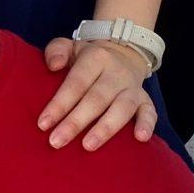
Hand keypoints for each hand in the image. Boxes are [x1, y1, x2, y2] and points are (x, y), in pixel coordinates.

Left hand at [37, 37, 154, 150]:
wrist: (123, 53)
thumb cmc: (87, 57)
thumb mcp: (69, 46)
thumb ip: (56, 50)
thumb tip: (53, 66)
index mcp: (94, 58)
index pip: (75, 83)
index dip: (59, 104)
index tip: (43, 124)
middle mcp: (115, 73)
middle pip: (95, 99)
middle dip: (75, 123)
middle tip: (56, 142)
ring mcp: (132, 87)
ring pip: (122, 108)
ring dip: (105, 129)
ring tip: (88, 146)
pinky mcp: (146, 100)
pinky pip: (150, 112)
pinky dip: (147, 124)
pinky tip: (140, 139)